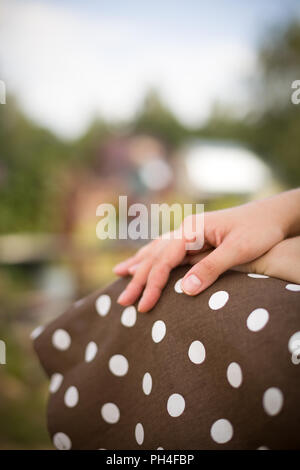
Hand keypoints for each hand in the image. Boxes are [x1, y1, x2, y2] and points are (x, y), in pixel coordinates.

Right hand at [114, 190, 299, 311]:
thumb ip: (211, 268)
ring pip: (156, 250)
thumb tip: (184, 290)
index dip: (153, 285)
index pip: (164, 261)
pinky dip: (151, 256)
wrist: (271, 214)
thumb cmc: (258, 230)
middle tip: (122, 302)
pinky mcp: (194, 238)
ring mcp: (188, 232)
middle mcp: (185, 230)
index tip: (144, 306)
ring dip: (138, 265)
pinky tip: (142, 259)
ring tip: (118, 275)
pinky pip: (166, 249)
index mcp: (192, 231)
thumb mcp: (239, 250)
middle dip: (138, 279)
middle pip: (155, 256)